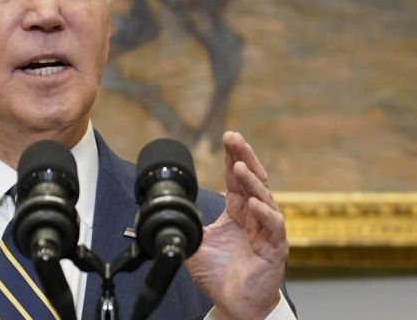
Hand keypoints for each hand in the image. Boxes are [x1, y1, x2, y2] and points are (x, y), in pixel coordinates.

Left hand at [185, 132, 287, 319]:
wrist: (233, 304)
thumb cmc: (219, 274)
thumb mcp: (195, 242)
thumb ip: (185, 222)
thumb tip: (164, 208)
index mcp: (238, 212)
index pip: (237, 179)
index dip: (233, 157)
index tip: (227, 137)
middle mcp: (255, 217)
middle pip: (254, 179)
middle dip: (244, 157)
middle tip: (234, 138)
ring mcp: (267, 232)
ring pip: (265, 199)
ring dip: (252, 182)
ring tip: (240, 167)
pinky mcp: (275, 249)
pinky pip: (273, 228)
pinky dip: (264, 214)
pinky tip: (254, 203)